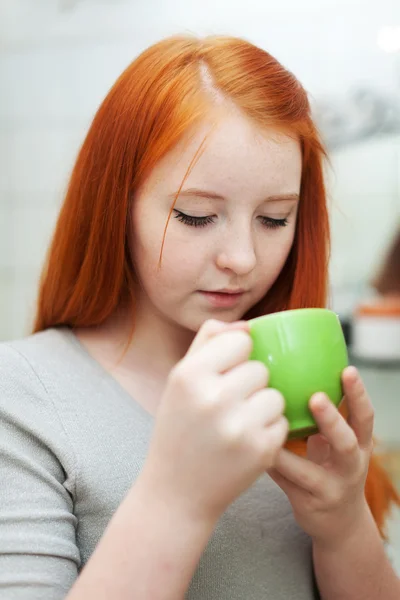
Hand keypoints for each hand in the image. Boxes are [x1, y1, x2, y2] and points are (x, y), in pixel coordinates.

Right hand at [140, 319, 287, 524]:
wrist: (177, 492)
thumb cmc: (179, 429)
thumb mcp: (179, 382)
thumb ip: (207, 344)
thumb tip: (246, 326)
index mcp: (189, 375)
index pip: (240, 340)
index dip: (239, 355)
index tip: (228, 372)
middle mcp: (213, 398)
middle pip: (260, 369)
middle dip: (251, 384)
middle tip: (230, 406)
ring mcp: (238, 426)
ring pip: (275, 395)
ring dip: (263, 408)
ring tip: (239, 424)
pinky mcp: (261, 451)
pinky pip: (282, 423)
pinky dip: (270, 432)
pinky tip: (246, 443)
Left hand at [267, 366, 373, 548]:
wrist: (339, 523)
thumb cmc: (331, 468)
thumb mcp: (338, 444)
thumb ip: (323, 417)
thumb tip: (294, 371)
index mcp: (360, 445)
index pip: (364, 417)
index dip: (358, 394)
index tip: (348, 369)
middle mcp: (350, 467)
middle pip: (346, 443)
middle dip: (332, 419)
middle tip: (316, 397)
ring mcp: (331, 489)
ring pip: (309, 471)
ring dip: (287, 450)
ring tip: (268, 428)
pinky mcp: (309, 504)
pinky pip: (284, 482)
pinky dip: (269, 463)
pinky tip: (250, 446)